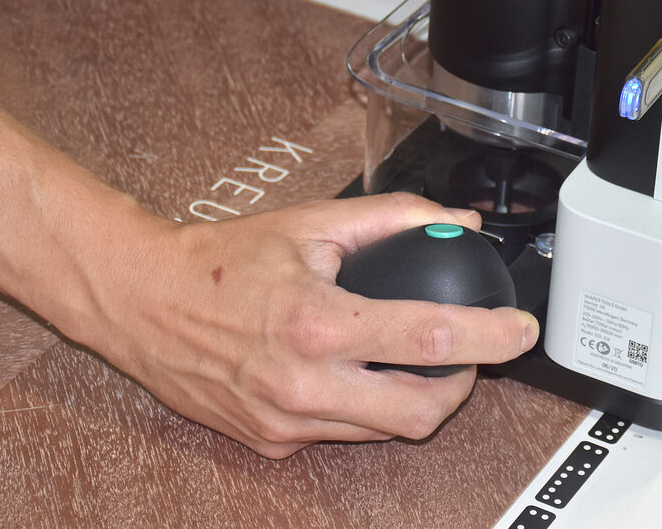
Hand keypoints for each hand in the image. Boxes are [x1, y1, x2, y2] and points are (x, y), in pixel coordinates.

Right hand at [85, 192, 537, 457]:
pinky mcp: (272, 443)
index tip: (519, 330)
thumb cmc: (221, 261)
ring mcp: (286, 421)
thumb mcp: (313, 221)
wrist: (142, 301)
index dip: (488, 336)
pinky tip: (354, 374)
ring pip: (385, 433)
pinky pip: (342, 435)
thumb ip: (395, 218)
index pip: (428, 339)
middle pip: (420, 414)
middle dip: (461, 386)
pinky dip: (365, 409)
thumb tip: (458, 222)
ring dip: (415, 399)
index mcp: (317, 322)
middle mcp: (302, 382)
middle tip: (468, 356)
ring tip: (414, 361)